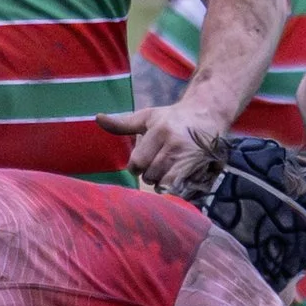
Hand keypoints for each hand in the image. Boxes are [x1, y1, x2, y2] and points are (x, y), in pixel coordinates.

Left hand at [98, 99, 226, 189]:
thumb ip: (122, 124)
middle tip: (156, 164)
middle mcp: (174, 146)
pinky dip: (174, 189)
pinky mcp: (199, 169)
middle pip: (150, 175)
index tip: (142, 161)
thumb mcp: (147, 117)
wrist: (207, 116)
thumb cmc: (171, 118)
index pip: (138, 162)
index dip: (136, 166)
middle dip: (149, 174)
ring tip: (165, 171)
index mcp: (160, 132)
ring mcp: (188, 159)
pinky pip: (179, 189)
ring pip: (164, 184)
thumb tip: (98, 118)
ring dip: (160, 182)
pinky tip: (175, 179)